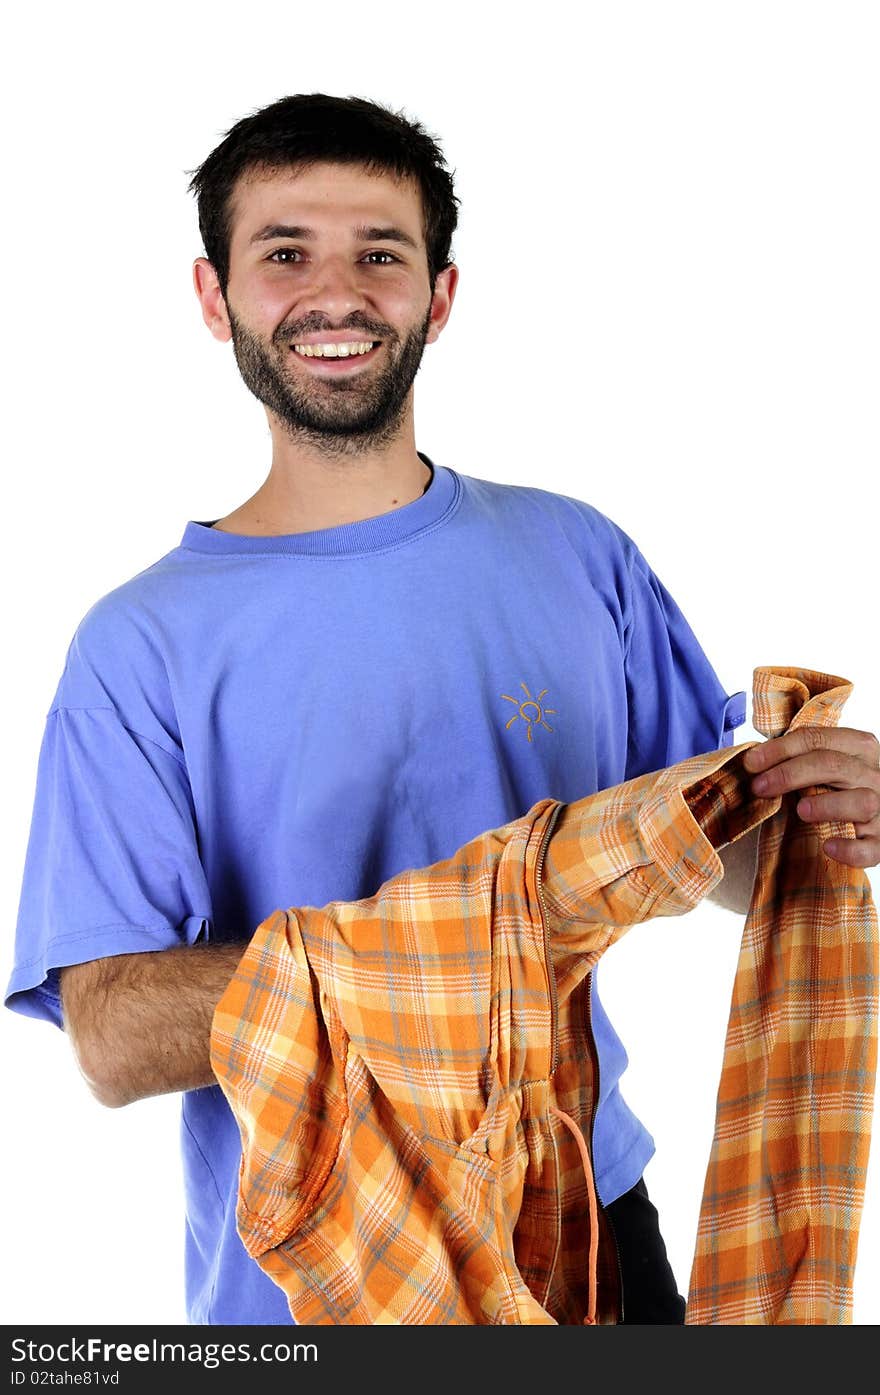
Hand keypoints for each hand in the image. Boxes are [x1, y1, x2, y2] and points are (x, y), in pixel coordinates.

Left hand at [742, 727, 879, 867]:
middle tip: (760, 787)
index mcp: (860, 748)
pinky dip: (850, 849)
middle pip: (833, 765)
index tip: (751, 762)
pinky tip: (827, 846)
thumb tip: (754, 759)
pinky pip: (870, 848)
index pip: (817, 739)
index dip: (780, 749)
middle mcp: (875, 775)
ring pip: (862, 801)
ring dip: (827, 805)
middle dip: (790, 774)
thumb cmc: (842, 786)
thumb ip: (802, 756)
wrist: (876, 816)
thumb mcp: (829, 763)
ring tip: (800, 810)